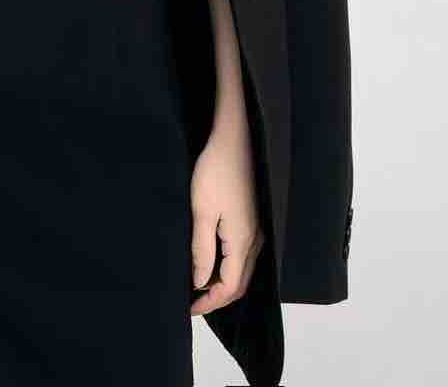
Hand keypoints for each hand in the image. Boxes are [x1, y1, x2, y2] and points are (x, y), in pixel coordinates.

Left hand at [188, 126, 265, 315]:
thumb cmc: (216, 169)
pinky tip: (213, 260)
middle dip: (217, 296)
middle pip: (241, 282)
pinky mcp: (254, 218)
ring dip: (224, 282)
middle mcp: (255, 239)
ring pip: (244, 269)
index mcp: (242, 240)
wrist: (235, 138)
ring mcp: (257, 229)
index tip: (189, 308)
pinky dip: (229, 266)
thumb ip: (201, 249)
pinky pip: (245, 254)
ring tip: (199, 284)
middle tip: (193, 302)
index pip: (230, 286)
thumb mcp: (201, 210)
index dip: (210, 301)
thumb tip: (200, 282)